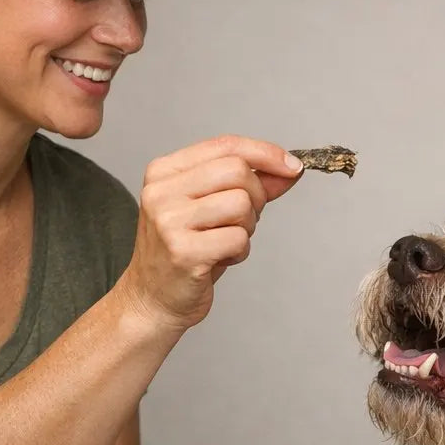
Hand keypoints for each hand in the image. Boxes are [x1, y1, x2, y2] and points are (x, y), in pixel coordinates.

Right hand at [118, 135, 303, 331]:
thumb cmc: (184, 252)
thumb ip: (248, 185)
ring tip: (225, 242)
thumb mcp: (212, 209)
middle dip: (256, 196)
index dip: (265, 153)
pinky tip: (219, 259)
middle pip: (237, 171)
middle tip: (243, 220)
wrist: (152, 299)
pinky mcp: (183, 252)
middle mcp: (161, 191)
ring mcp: (169, 221)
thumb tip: (289, 169)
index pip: (225, 145)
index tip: (292, 166)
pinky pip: (238, 239)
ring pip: (241, 204)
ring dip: (247, 227)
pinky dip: (240, 251)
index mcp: (164, 171)